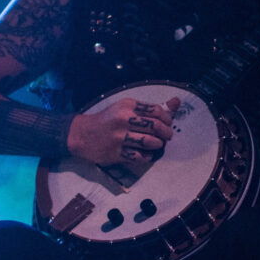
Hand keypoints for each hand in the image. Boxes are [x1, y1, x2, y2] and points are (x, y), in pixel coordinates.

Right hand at [66, 95, 180, 168]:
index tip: (168, 123)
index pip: (157, 110)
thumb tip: (177, 102)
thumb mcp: (126, 108)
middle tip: (166, 136)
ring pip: (150, 142)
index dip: (168, 119)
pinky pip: (139, 156)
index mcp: (127, 105)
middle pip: (156, 126)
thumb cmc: (108, 120)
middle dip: (166, 133)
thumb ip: (151, 108)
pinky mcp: (116, 153)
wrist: (82, 134)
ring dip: (158, 145)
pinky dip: (146, 156)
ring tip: (157, 145)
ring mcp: (119, 137)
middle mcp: (123, 119)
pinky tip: (145, 154)